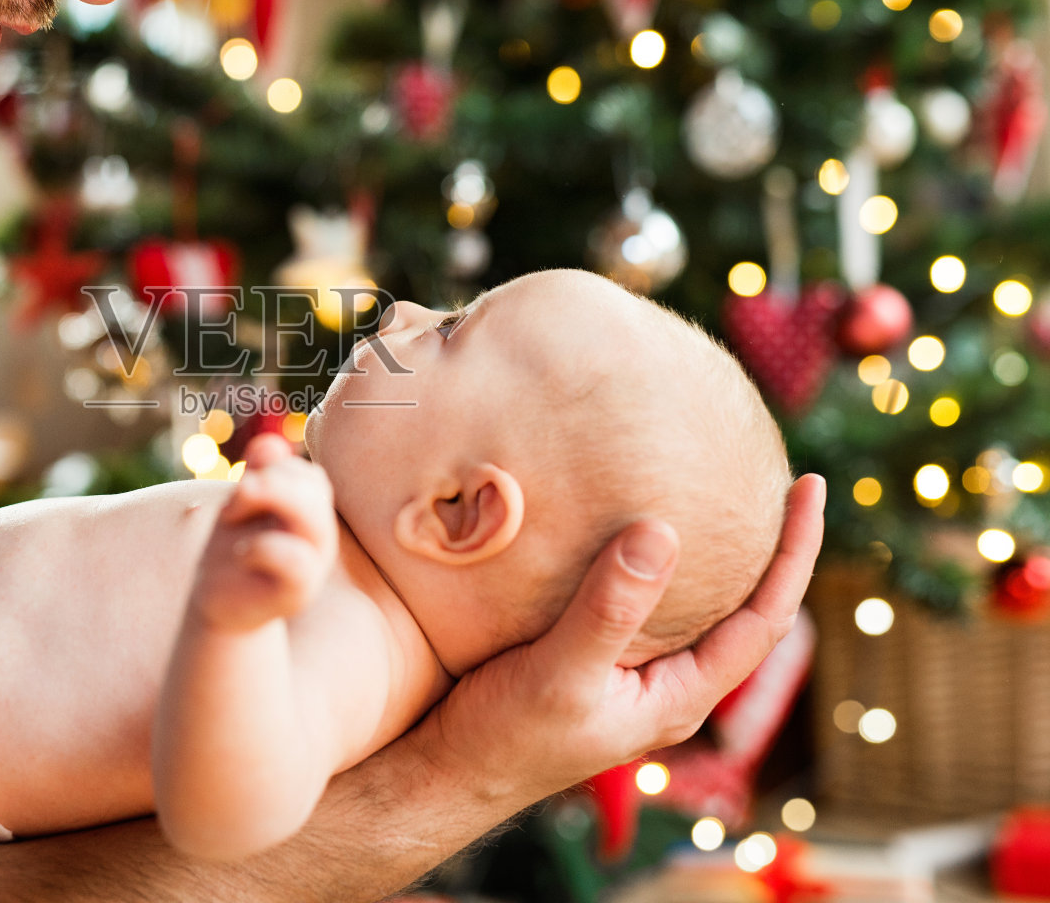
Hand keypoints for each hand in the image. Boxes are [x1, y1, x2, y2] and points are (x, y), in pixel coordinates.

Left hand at [189, 435, 338, 632]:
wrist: (220, 602)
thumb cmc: (233, 549)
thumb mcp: (239, 505)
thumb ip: (257, 474)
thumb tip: (268, 444)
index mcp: (308, 512)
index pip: (309, 476)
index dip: (273, 470)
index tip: (241, 487)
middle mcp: (317, 536)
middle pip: (317, 488)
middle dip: (271, 479)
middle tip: (237, 495)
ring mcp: (312, 566)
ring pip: (314, 521)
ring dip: (269, 501)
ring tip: (231, 514)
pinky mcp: (298, 594)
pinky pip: (297, 563)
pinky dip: (263, 548)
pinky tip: (240, 552)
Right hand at [410, 474, 825, 807]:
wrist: (446, 773)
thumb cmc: (505, 738)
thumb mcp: (561, 671)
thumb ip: (610, 608)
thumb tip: (663, 532)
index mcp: (681, 696)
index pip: (766, 619)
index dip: (795, 553)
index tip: (808, 487)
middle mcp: (667, 685)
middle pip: (743, 611)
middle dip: (769, 549)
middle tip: (780, 481)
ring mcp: (630, 674)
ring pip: (692, 607)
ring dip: (713, 555)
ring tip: (720, 495)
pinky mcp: (590, 659)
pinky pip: (641, 603)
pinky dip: (652, 562)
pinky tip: (632, 530)